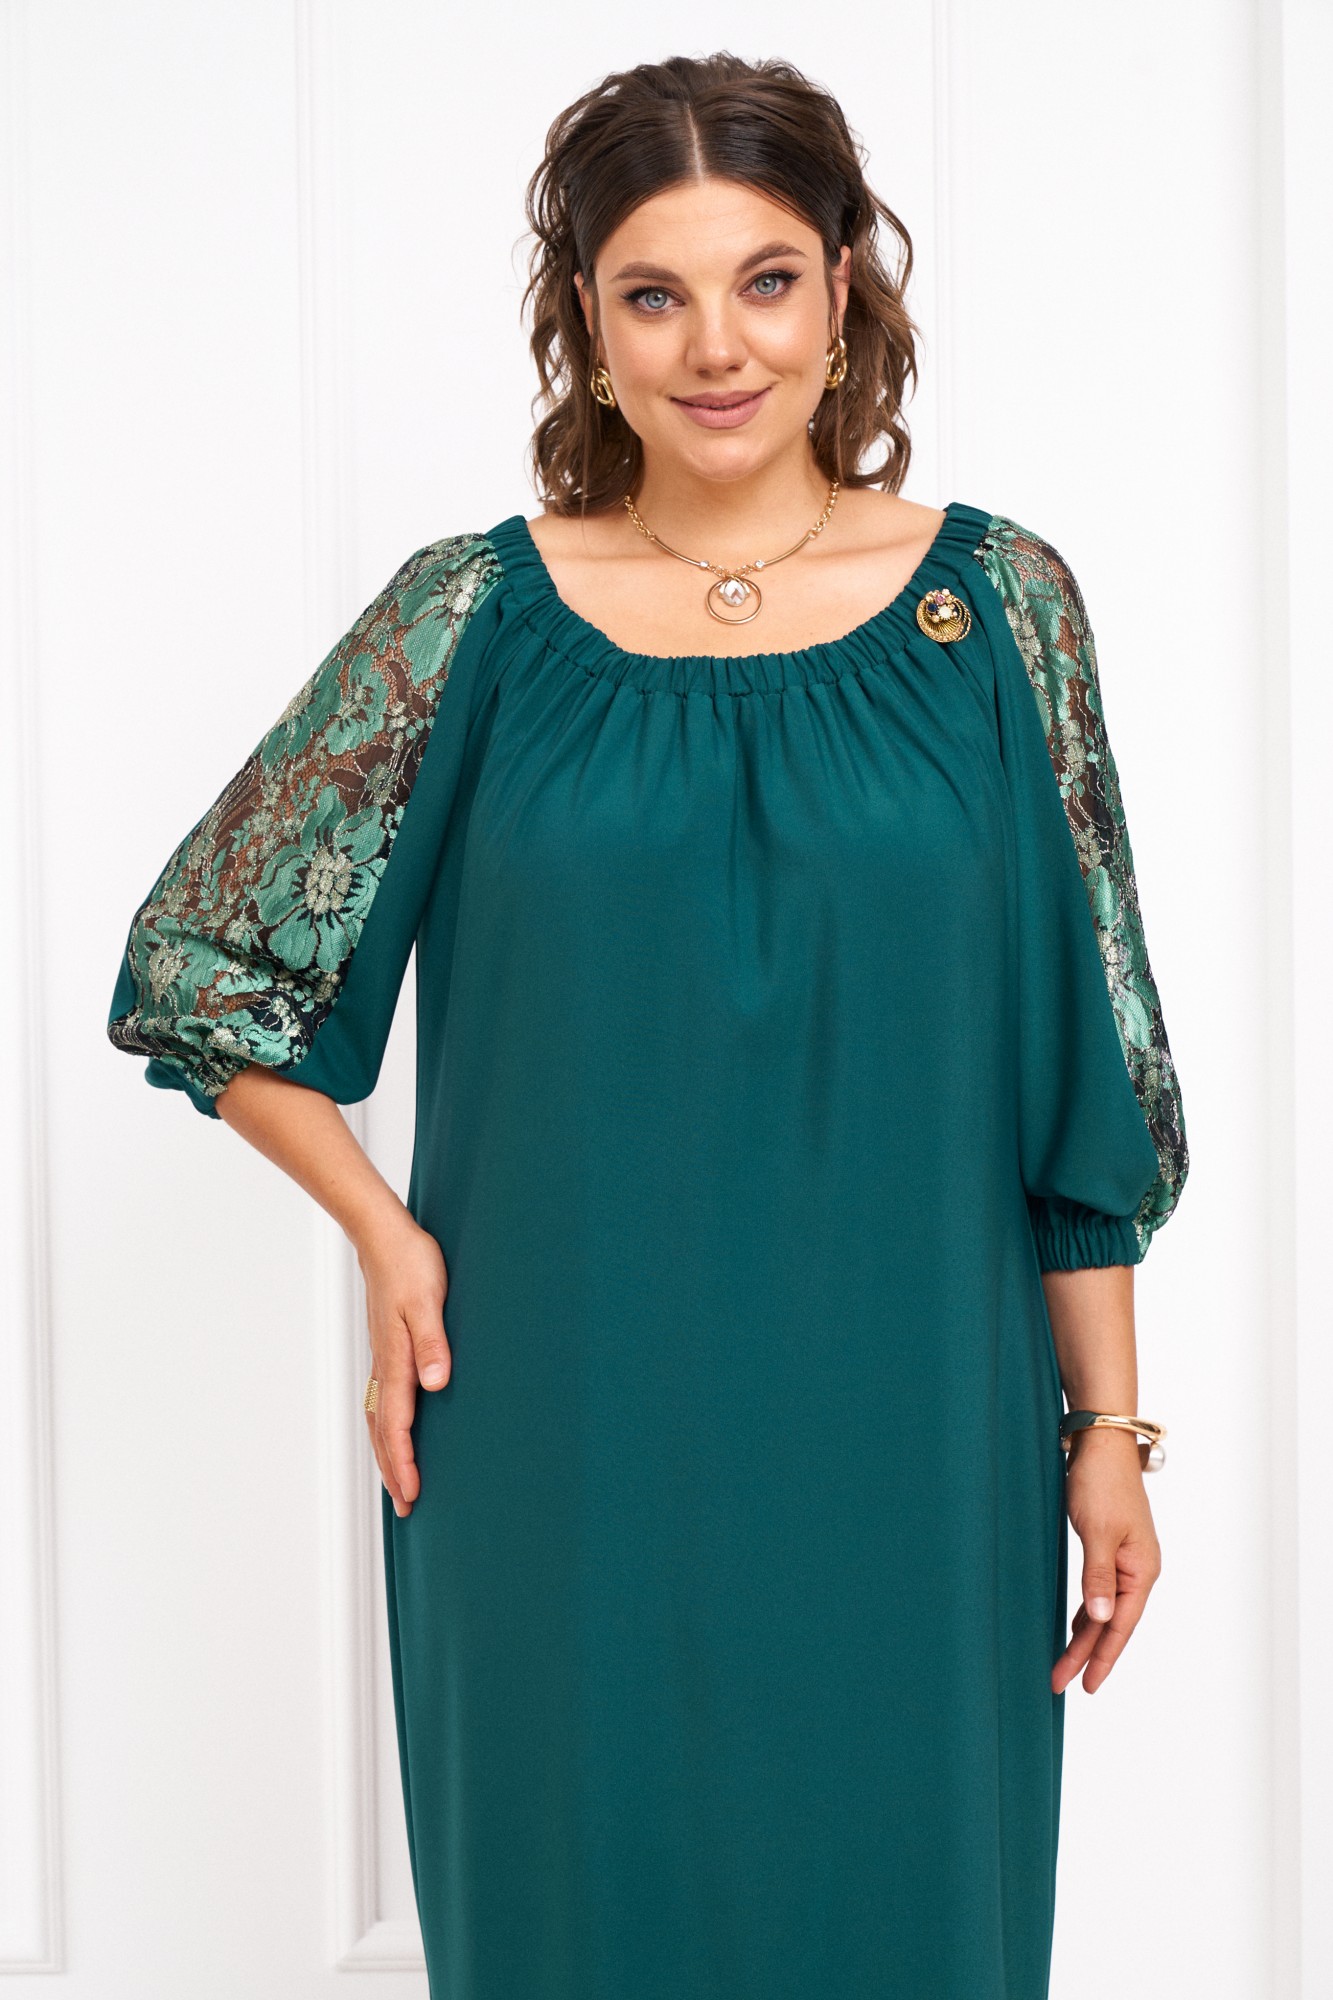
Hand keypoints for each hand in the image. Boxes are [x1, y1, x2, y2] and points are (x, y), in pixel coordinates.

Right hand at [357, 1214, 451, 1518]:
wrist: (384, 1236)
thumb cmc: (410, 1263)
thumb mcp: (429, 1300)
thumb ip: (433, 1342)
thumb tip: (437, 1384)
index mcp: (395, 1359)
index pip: (396, 1424)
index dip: (403, 1462)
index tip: (412, 1495)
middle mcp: (384, 1364)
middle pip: (383, 1430)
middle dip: (392, 1470)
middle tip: (406, 1508)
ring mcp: (382, 1357)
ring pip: (379, 1417)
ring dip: (387, 1453)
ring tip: (399, 1482)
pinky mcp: (387, 1347)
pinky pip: (382, 1399)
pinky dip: (386, 1427)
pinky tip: (394, 1430)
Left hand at [1053, 1428, 1161, 1694]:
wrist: (1101, 1444)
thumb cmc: (1102, 1484)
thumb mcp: (1098, 1533)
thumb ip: (1099, 1577)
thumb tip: (1100, 1618)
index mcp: (1142, 1570)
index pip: (1121, 1626)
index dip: (1103, 1657)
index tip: (1085, 1686)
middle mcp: (1139, 1569)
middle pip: (1111, 1623)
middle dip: (1086, 1654)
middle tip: (1060, 1682)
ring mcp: (1126, 1559)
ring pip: (1104, 1609)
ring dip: (1085, 1636)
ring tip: (1065, 1665)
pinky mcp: (1111, 1548)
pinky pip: (1100, 1591)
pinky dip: (1086, 1612)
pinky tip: (1077, 1625)